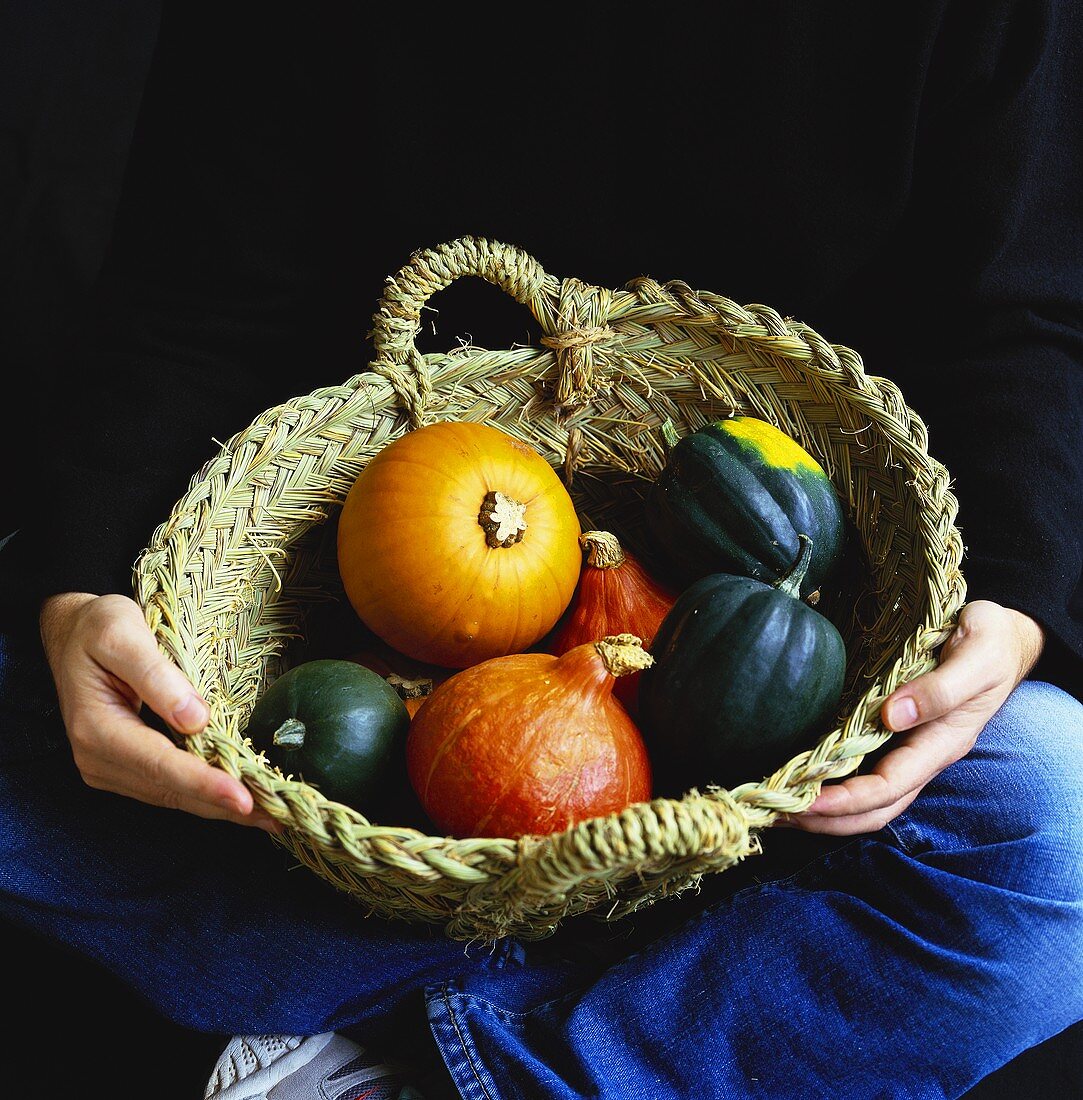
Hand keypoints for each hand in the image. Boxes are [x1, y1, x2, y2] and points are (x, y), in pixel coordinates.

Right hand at [39, 592, 276, 829]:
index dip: (205, 784)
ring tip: (271, 815)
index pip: (161, 765)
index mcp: (96, 728)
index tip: (245, 798)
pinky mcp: (126, 766)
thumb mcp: (121, 633)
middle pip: (171, 790)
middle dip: (224, 806)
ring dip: (221, 807)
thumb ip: (156, 675)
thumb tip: (195, 719)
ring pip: (174, 796)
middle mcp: (99, 758)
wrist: (72, 631)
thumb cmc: (97, 626)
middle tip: (278, 817)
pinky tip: (240, 798)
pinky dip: (206, 794)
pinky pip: (170, 786)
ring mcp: (111, 767)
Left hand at [789, 600, 1044, 835]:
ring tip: (777, 804)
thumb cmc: (991, 644)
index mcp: (942, 744)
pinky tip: (800, 777)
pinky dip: (830, 783)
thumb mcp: (976, 659)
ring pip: (867, 799)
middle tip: (775, 811)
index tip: (806, 800)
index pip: (889, 787)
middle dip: (826, 819)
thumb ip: (940, 689)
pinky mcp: (897, 736)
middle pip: (874, 808)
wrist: (1005, 637)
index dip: (848, 800)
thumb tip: (892, 716)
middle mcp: (922, 755)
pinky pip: (863, 772)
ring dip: (824, 809)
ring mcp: (910, 749)